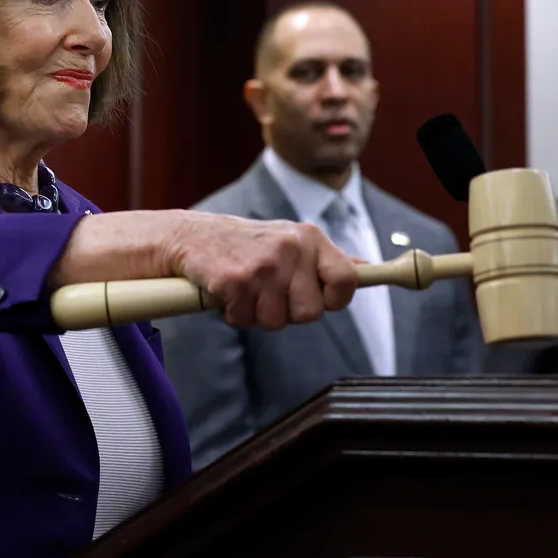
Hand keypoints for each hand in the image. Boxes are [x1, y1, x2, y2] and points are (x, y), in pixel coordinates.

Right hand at [165, 213, 357, 328]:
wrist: (190, 236)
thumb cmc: (245, 245)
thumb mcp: (291, 241)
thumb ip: (327, 259)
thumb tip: (366, 269)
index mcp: (310, 238)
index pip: (347, 280)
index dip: (333, 300)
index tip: (315, 298)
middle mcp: (291, 247)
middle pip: (310, 313)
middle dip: (286, 312)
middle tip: (267, 292)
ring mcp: (263, 264)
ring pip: (275, 322)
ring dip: (256, 315)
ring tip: (245, 290)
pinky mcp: (235, 280)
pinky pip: (244, 320)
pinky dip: (233, 314)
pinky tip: (227, 293)